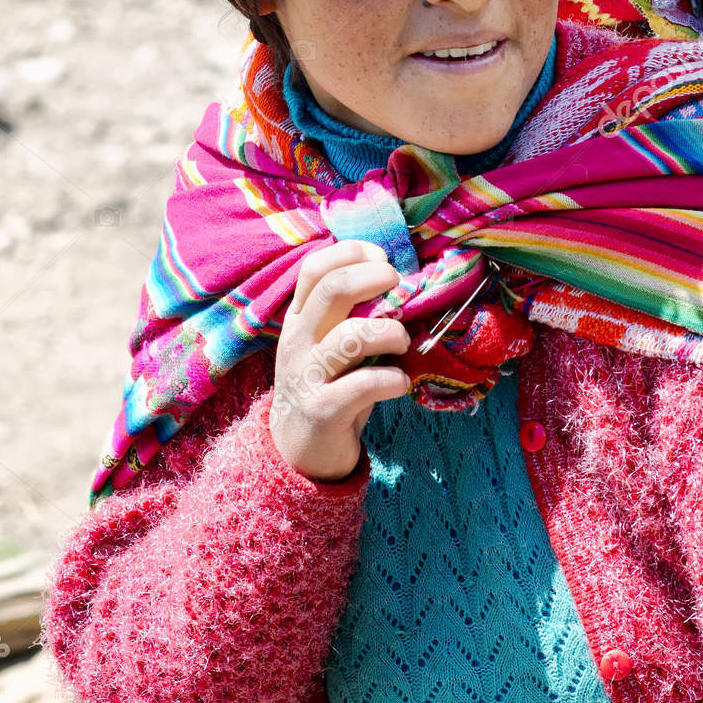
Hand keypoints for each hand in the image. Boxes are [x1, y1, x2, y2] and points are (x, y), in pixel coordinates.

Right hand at [269, 239, 411, 480]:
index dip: (351, 253)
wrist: (299, 450)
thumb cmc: (329, 385)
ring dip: (391, 332)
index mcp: (300, 318)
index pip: (315, 268)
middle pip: (332, 289)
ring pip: (351, 336)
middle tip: (400, 288)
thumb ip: (353, 315)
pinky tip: (401, 383)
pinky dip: (392, 379)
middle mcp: (298, 340)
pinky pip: (362, 385)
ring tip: (404, 342)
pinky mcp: (323, 410)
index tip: (383, 259)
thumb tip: (402, 285)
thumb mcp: (330, 344)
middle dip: (374, 279)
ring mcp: (307, 375)